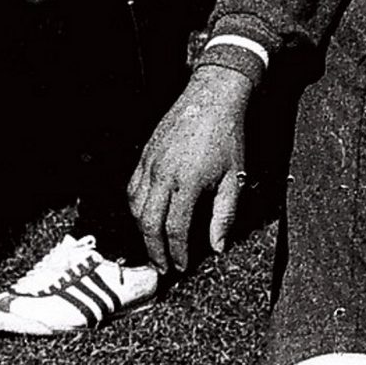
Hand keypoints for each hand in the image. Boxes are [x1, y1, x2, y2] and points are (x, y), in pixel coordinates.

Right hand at [128, 65, 251, 273]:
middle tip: (161, 266)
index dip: (177, 252)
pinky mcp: (144, 155)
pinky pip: (132, 189)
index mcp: (186, 183)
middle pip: (149, 223)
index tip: (181, 266)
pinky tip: (146, 217)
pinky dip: (135, 208)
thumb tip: (218, 247)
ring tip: (154, 246)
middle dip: (154, 249)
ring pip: (135, 207)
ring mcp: (149, 164)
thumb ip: (224, 215)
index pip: (174, 229)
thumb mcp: (233, 178)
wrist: (212, 98)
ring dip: (142, 231)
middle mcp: (162, 175)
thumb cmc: (227, 137)